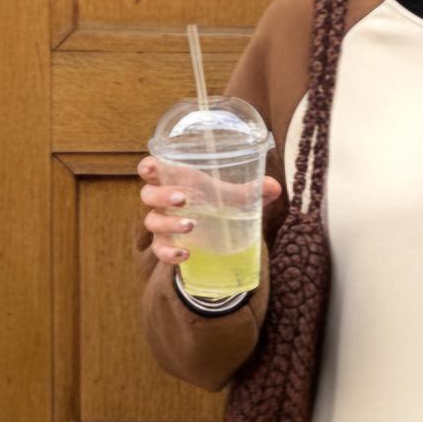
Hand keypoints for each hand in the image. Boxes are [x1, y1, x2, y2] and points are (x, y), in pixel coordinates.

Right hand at [136, 156, 282, 265]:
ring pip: (152, 222)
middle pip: (148, 195)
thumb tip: (274, 187)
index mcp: (173, 180)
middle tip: (183, 199)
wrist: (212, 234)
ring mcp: (161, 224)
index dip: (147, 167)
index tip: (152, 168)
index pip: (150, 169)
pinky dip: (170, 253)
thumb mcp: (233, 197)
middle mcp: (162, 201)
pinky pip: (160, 250)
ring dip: (169, 223)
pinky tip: (186, 254)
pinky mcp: (165, 245)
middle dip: (162, 196)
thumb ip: (251, 191)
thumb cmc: (215, 202)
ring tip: (191, 224)